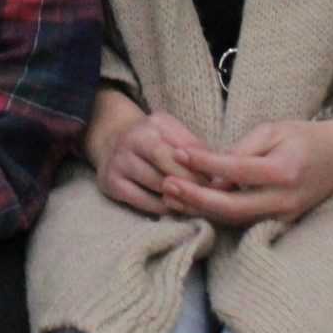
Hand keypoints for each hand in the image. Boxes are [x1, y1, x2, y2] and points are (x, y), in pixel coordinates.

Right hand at [90, 101, 220, 217]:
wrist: (112, 145)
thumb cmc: (156, 144)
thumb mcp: (175, 136)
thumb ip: (196, 150)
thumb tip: (221, 174)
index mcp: (156, 123)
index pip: (185, 145)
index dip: (203, 166)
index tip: (218, 183)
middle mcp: (134, 137)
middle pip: (165, 159)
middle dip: (190, 181)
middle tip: (208, 198)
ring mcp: (120, 160)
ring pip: (155, 182)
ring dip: (179, 198)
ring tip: (196, 207)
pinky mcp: (111, 182)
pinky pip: (141, 200)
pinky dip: (161, 208)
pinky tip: (173, 209)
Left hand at [157, 119, 332, 228]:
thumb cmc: (304, 137)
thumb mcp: (273, 130)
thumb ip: (242, 150)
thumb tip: (210, 169)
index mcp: (283, 171)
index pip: (236, 171)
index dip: (205, 163)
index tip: (178, 153)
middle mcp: (283, 200)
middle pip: (231, 208)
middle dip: (195, 198)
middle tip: (166, 185)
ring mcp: (283, 216)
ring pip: (234, 220)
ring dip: (201, 209)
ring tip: (170, 195)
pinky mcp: (279, 222)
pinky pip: (242, 221)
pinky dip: (216, 215)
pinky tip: (192, 205)